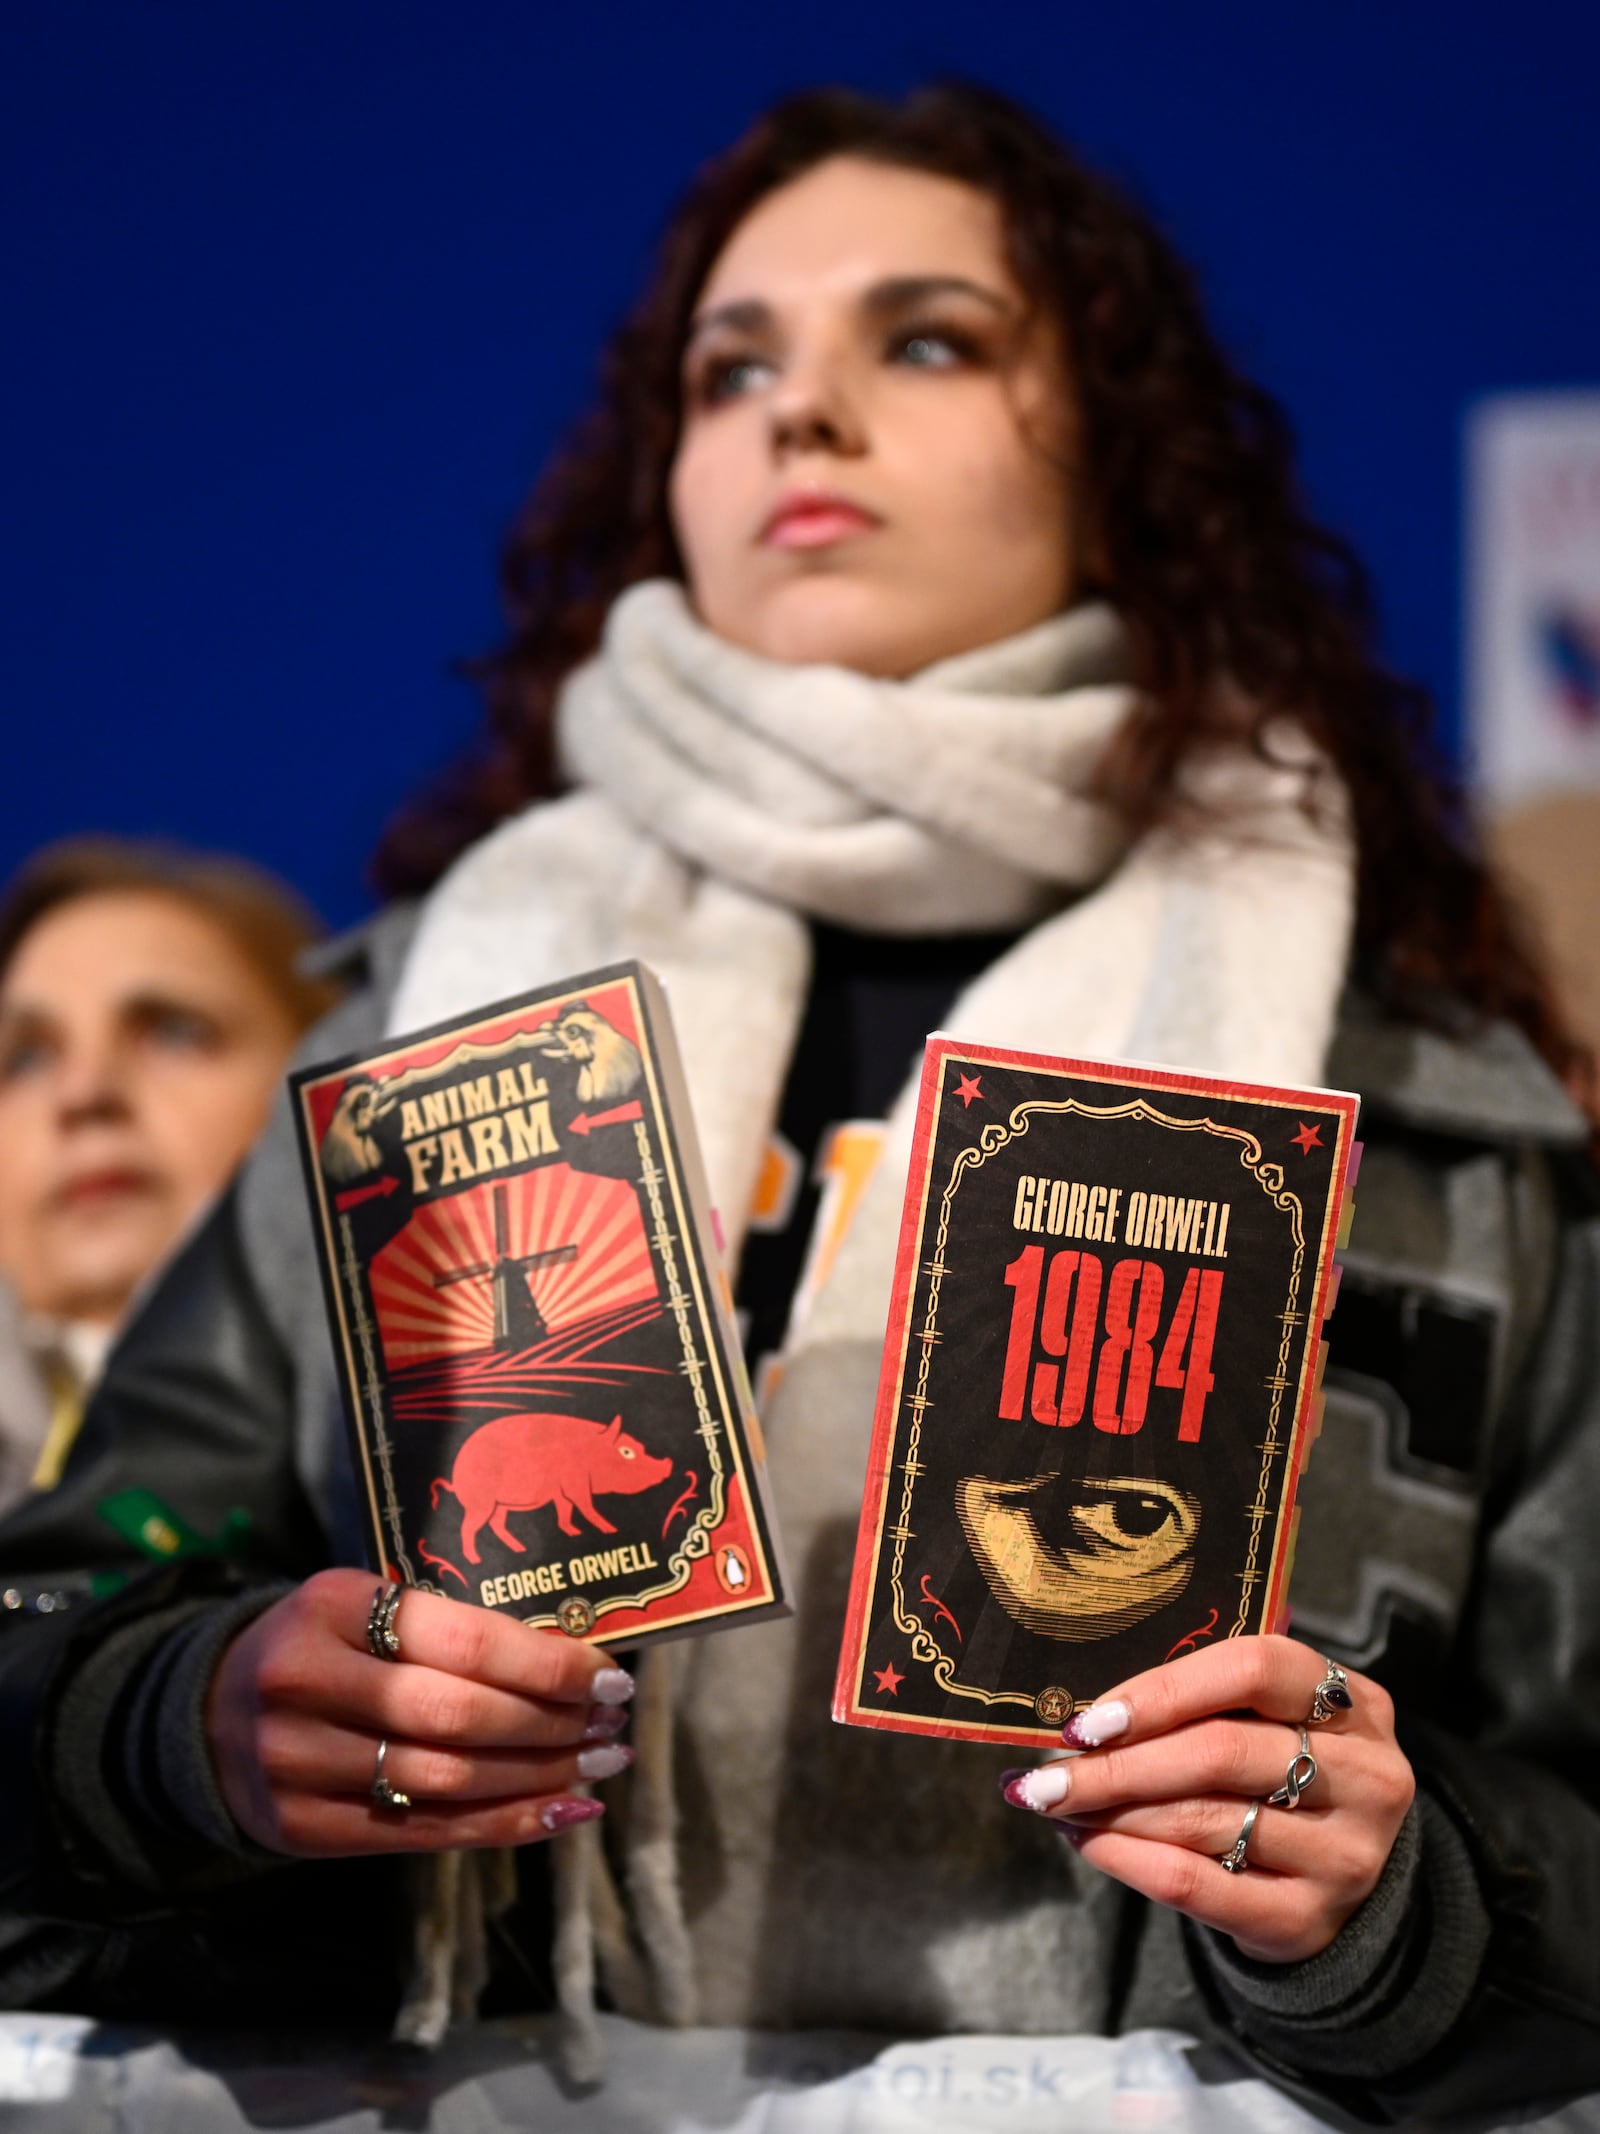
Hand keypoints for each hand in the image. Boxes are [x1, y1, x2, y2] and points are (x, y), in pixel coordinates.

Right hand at [207, 1568, 632, 1855]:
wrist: (208, 1709)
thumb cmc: (324, 1644)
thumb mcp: (366, 1605)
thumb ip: (448, 1627)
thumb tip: (576, 1658)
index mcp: (332, 1604)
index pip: (465, 1641)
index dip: (549, 1665)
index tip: (610, 1677)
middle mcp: (306, 1682)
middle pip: (459, 1716)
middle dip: (552, 1725)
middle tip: (613, 1725)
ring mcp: (295, 1762)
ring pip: (445, 1781)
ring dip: (539, 1779)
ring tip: (599, 1766)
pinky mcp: (300, 1827)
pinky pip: (422, 1833)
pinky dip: (503, 1826)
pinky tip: (562, 1812)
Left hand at [1001, 1635, 1414, 1961]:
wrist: (1347, 1890)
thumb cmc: (1286, 1779)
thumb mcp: (1275, 1722)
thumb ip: (1207, 1698)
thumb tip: (1088, 1706)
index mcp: (1357, 1704)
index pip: (1254, 1669)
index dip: (1162, 1689)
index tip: (1089, 1718)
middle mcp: (1367, 1777)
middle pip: (1220, 1752)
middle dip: (1117, 1763)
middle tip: (1045, 1772)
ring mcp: (1344, 1855)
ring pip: (1200, 1819)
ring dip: (1112, 1811)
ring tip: (1056, 1802)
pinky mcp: (1308, 1919)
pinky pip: (1195, 1885)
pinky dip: (1126, 1861)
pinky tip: (1086, 1842)